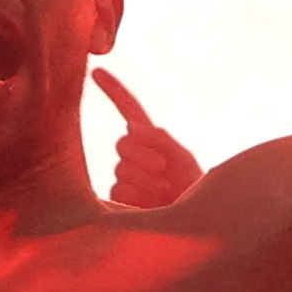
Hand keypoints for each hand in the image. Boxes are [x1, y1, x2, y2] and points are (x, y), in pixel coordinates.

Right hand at [93, 67, 203, 206]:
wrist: (194, 221)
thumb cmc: (192, 188)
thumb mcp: (182, 158)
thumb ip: (159, 138)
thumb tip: (132, 128)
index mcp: (150, 139)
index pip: (128, 109)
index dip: (114, 90)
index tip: (97, 70)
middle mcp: (133, 155)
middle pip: (123, 143)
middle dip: (143, 154)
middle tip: (163, 168)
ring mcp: (124, 177)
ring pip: (122, 168)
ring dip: (145, 178)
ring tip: (164, 190)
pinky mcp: (118, 199)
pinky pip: (119, 189)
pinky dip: (138, 194)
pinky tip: (151, 203)